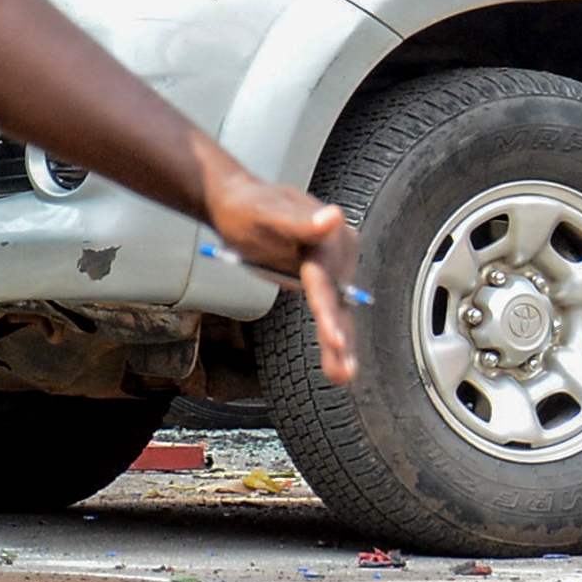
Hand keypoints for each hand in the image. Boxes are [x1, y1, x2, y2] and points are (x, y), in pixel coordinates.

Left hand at [193, 143, 360, 386]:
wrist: (238, 204)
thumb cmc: (248, 207)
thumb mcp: (265, 211)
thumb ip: (297, 220)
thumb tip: (332, 217)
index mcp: (329, 235)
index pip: (326, 278)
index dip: (328, 307)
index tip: (334, 337)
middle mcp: (339, 252)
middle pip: (336, 299)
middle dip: (338, 335)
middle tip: (342, 370)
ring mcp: (333, 269)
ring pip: (338, 311)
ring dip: (342, 345)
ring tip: (343, 376)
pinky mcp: (324, 282)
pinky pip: (331, 311)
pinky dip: (335, 337)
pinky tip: (339, 365)